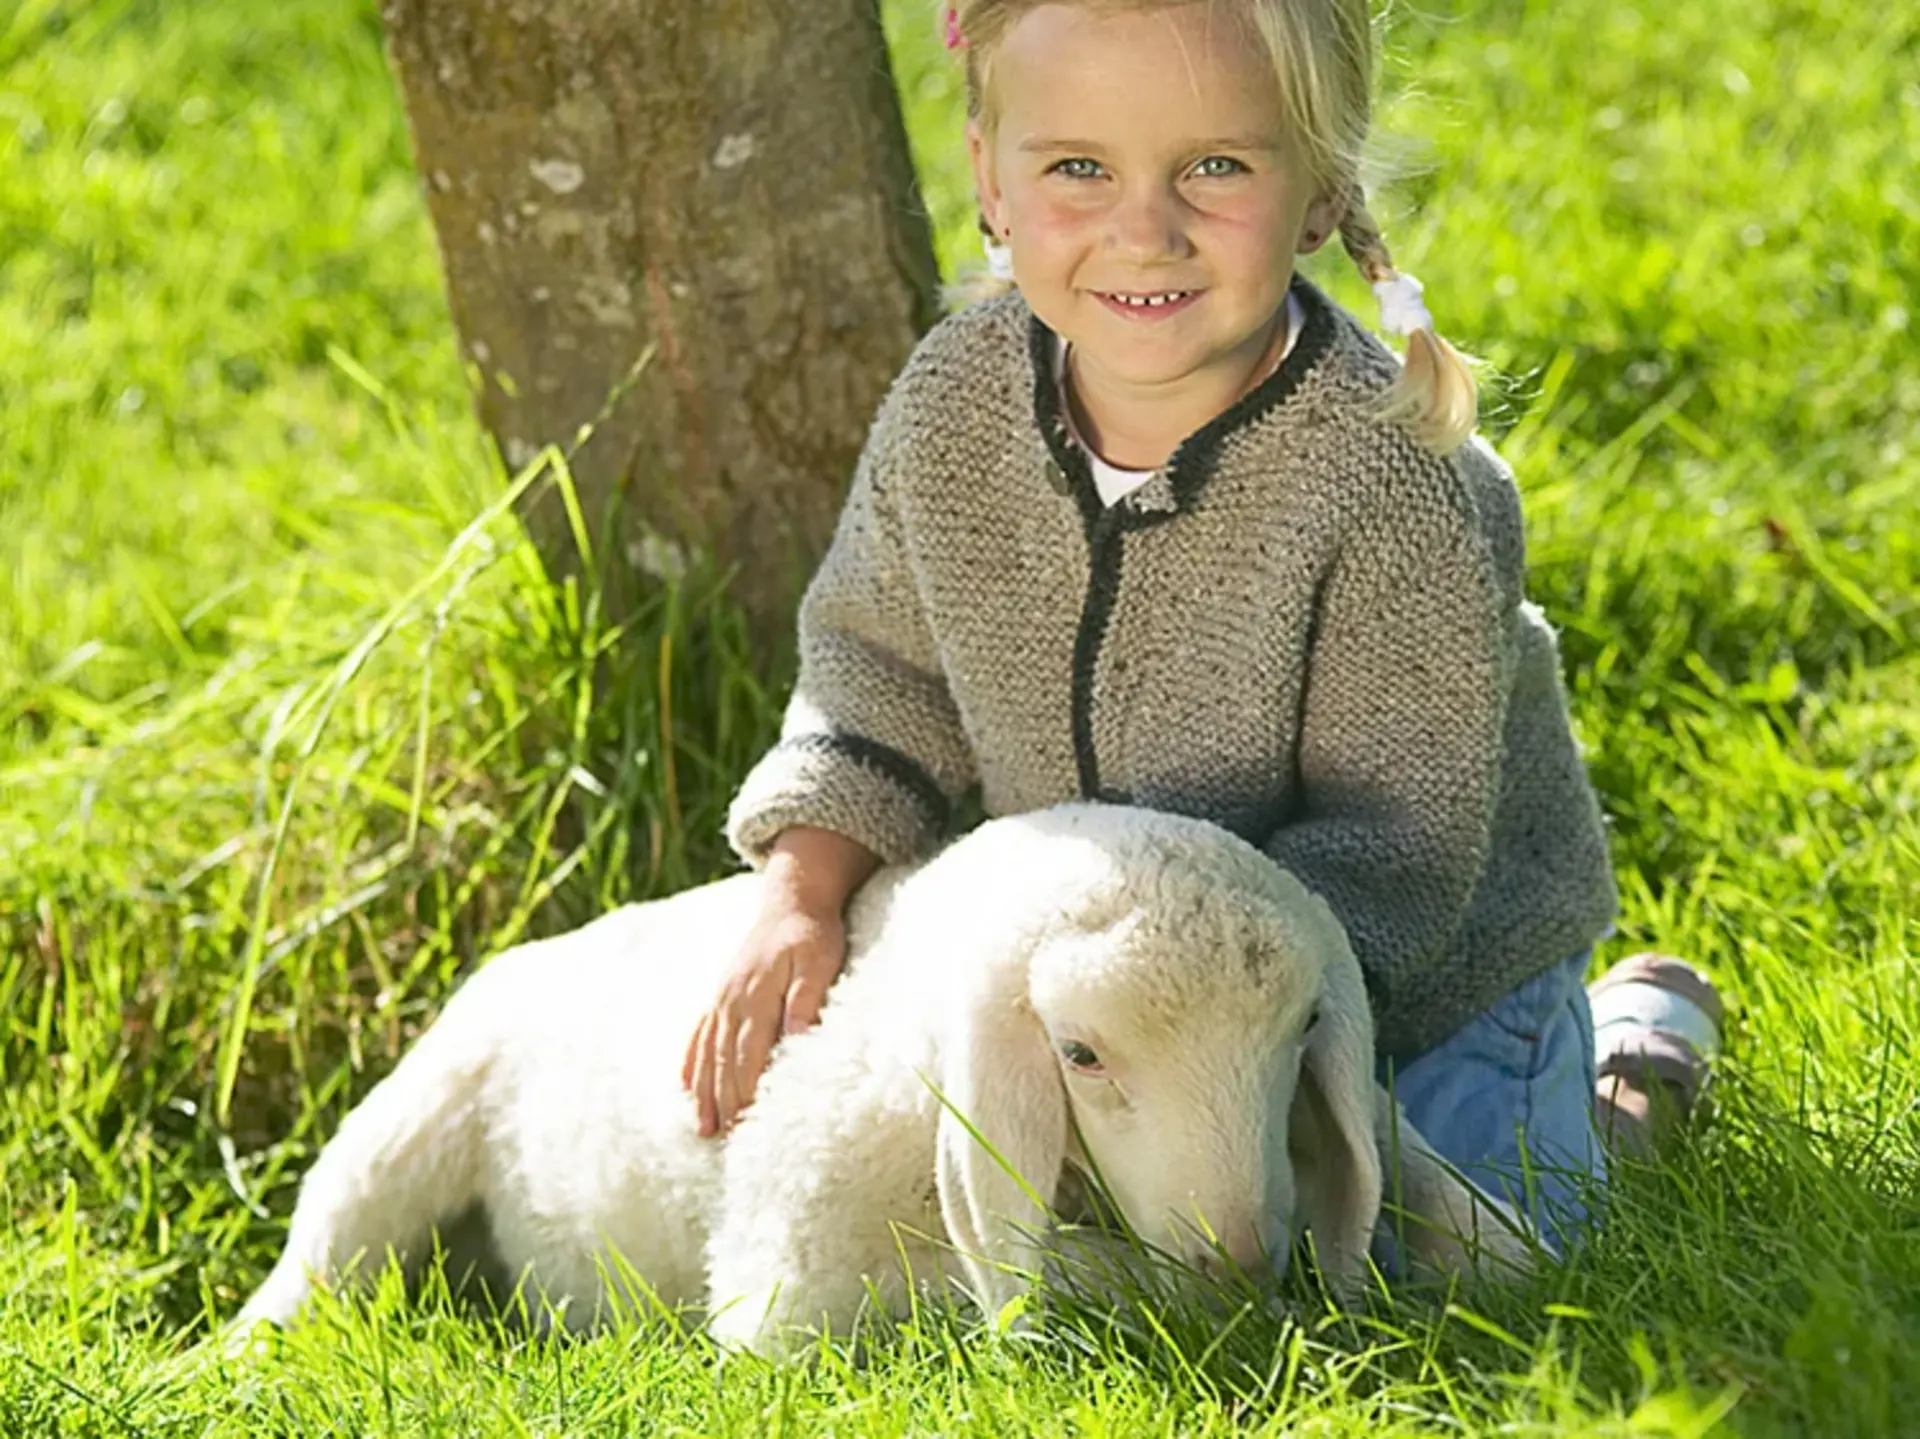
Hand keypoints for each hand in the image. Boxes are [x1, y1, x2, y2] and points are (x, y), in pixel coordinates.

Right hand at [681, 896, 846, 1136]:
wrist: (793, 900)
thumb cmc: (813, 934)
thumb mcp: (820, 962)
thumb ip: (807, 999)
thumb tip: (798, 1039)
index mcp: (756, 995)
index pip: (748, 1055)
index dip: (746, 1093)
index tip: (746, 1126)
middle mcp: (732, 1000)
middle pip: (724, 1061)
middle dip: (724, 1103)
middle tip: (725, 1142)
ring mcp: (722, 998)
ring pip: (708, 1053)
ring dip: (705, 1092)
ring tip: (704, 1129)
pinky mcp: (721, 996)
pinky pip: (700, 1034)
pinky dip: (693, 1064)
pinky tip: (686, 1089)